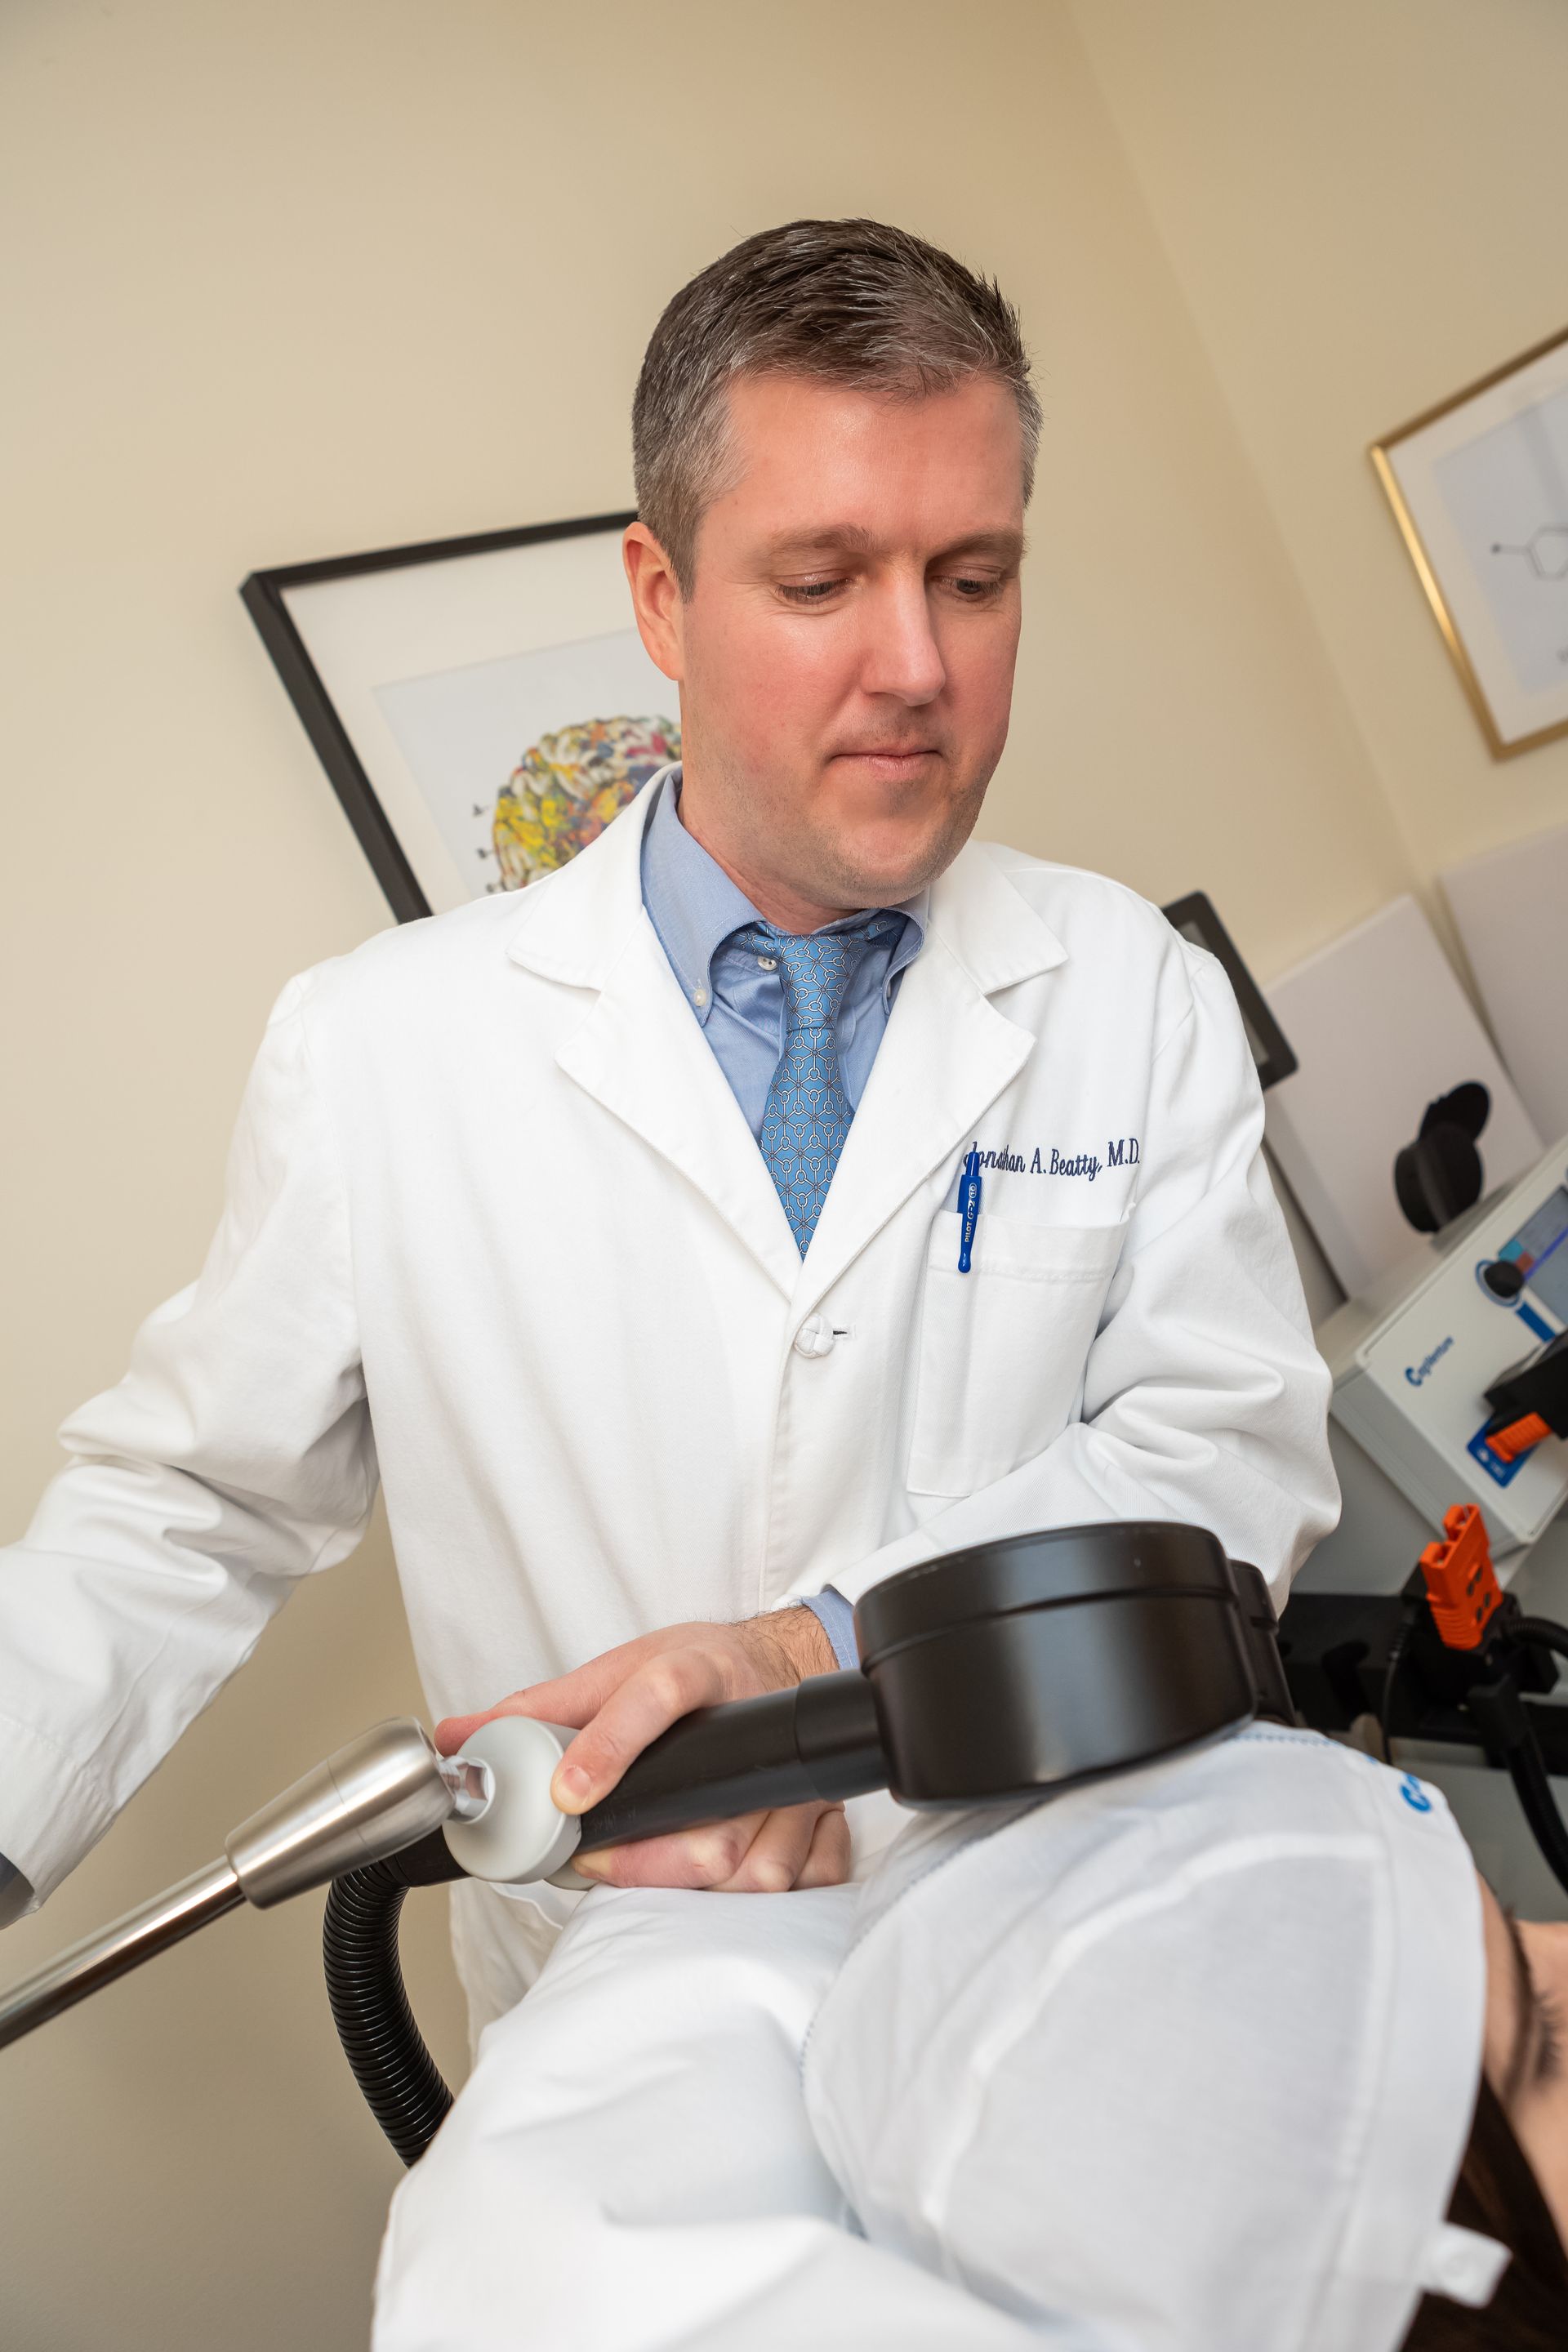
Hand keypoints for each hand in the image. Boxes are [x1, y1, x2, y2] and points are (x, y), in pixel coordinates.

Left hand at [434, 1608, 851, 1892]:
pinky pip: (805, 1879)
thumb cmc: (701, 1669)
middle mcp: (752, 1724)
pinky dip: (762, 1898)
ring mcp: (793, 1778)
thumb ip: (540, 1708)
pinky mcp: (822, 1813)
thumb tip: (461, 1736)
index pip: (657, 1696)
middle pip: (715, 1825)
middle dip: (647, 1863)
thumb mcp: (619, 1668)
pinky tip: (723, 1888)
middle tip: (594, 1862)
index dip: (611, 1745)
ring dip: (694, 1890)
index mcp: (699, 1669)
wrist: (784, 1660)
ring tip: (647, 1878)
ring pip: (757, 1868)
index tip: (568, 1791)